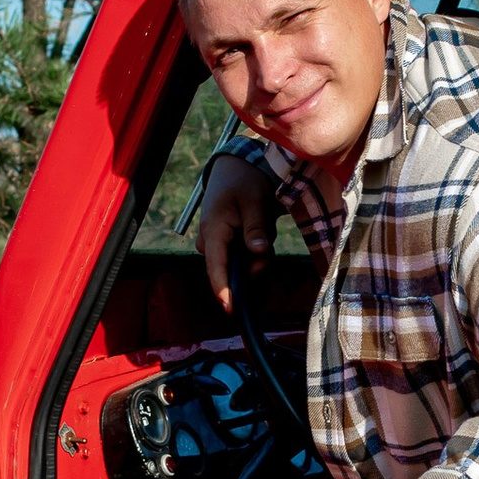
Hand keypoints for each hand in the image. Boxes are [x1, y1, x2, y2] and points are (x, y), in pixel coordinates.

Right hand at [198, 151, 276, 313]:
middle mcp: (210, 242)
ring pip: (242, 266)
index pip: (215, 266)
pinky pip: (244, 260)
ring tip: (263, 226)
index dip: (223, 289)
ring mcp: (217, 246)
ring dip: (258, 254)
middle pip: (234, 271)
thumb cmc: (243, 182)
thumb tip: (258, 252)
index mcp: (213, 230)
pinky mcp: (226, 247)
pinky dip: (257, 251)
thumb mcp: (254, 201)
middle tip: (267, 241)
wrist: (236, 170)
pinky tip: (259, 232)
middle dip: (255, 264)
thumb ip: (256, 228)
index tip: (230, 307)